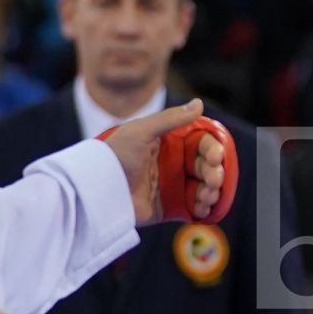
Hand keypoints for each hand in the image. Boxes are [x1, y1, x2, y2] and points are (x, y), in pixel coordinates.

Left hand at [99, 100, 228, 225]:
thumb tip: (199, 104)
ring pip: (206, 187)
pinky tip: (202, 208)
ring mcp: (173, 186)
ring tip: (206, 196)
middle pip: (208, 167)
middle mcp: (174, 163)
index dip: (213, 149)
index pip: (202, 144)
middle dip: (216, 173)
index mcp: (170, 143)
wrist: (97, 191)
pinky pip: (195, 208)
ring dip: (213, 192)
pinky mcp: (170, 207)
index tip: (215, 157)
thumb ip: (171, 118)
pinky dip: (204, 209)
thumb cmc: (115, 156)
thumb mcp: (140, 131)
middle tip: (213, 181)